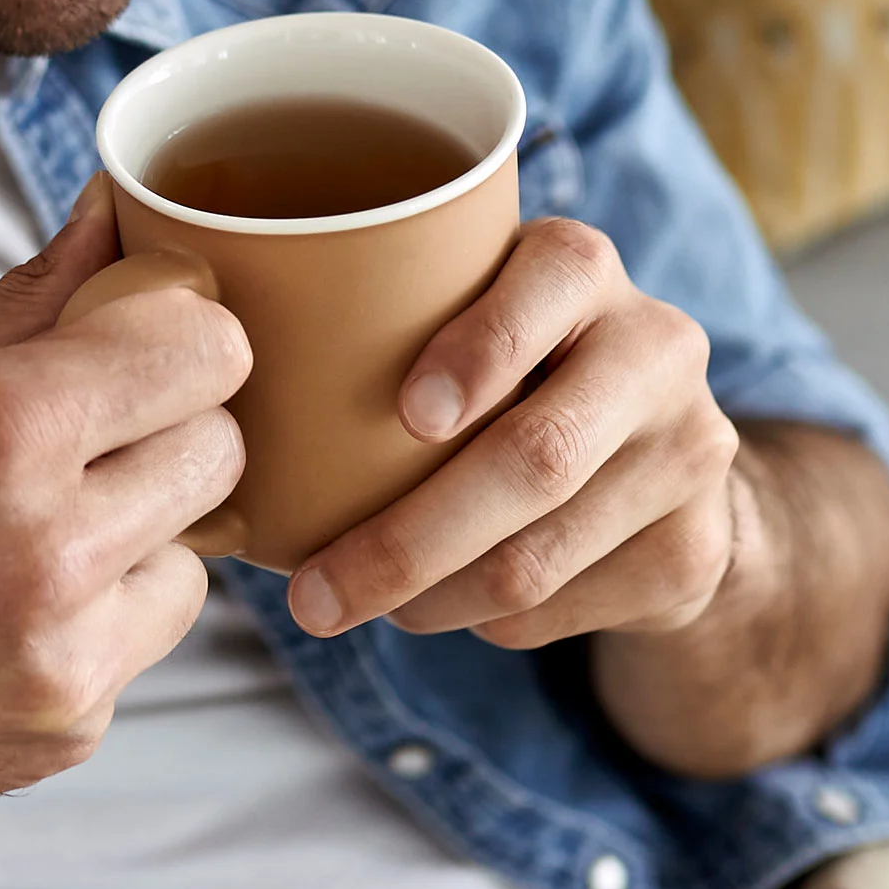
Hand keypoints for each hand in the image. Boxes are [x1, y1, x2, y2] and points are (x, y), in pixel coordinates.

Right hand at [0, 189, 248, 846]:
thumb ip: (32, 296)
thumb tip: (120, 215)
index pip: (207, 350)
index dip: (181, 337)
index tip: (146, 344)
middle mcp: (45, 545)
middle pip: (218, 452)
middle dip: (165, 432)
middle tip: (82, 440)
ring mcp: (60, 654)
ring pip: (193, 558)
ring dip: (136, 538)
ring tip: (22, 538)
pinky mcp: (61, 732)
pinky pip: (137, 646)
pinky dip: (90, 625)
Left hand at [280, 219, 888, 776]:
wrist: (664, 459)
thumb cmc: (501, 371)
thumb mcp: (464, 311)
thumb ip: (380, 316)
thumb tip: (194, 369)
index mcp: (583, 267)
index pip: (551, 281)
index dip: (483, 348)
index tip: (408, 411)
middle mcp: (656, 345)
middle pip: (535, 456)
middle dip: (408, 539)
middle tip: (312, 595)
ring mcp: (689, 451)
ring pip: (537, 557)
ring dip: (427, 599)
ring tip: (352, 605)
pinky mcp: (694, 547)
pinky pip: (560, 607)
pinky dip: (480, 621)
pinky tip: (440, 604)